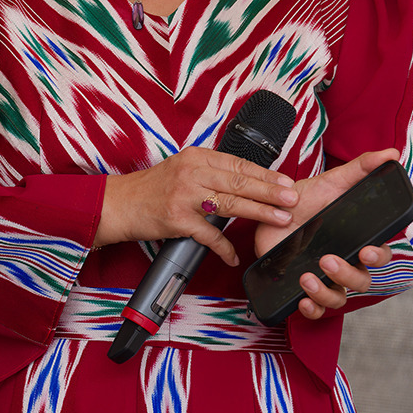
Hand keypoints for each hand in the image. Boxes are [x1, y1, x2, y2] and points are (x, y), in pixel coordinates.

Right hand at [98, 147, 298, 264]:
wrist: (119, 204)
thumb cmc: (152, 188)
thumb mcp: (182, 168)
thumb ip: (211, 172)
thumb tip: (247, 181)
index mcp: (197, 157)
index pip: (239, 164)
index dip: (266, 174)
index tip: (287, 182)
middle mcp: (192, 173)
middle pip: (239, 182)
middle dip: (270, 192)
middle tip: (293, 199)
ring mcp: (184, 196)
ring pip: (230, 204)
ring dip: (259, 213)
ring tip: (280, 219)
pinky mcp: (177, 220)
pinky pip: (208, 235)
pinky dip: (223, 248)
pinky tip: (234, 255)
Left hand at [253, 149, 399, 319]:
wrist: (268, 212)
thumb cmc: (305, 199)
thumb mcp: (331, 181)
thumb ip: (361, 168)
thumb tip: (392, 153)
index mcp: (356, 239)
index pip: (379, 254)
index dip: (378, 257)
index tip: (366, 251)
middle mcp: (344, 261)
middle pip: (361, 280)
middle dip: (347, 274)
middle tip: (327, 259)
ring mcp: (324, 277)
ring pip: (339, 298)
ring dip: (326, 293)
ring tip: (307, 277)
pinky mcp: (302, 287)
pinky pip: (316, 310)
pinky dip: (312, 310)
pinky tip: (302, 301)